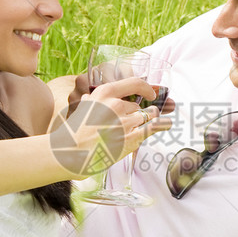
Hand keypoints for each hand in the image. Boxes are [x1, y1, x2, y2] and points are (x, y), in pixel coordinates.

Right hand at [49, 77, 171, 176]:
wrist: (71, 153)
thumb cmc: (74, 133)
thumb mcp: (83, 109)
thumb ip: (93, 101)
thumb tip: (95, 98)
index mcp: (104, 94)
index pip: (134, 83)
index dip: (146, 87)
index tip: (151, 93)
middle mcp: (116, 105)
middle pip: (139, 106)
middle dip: (140, 113)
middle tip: (139, 120)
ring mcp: (125, 122)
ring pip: (148, 116)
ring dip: (150, 120)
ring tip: (153, 122)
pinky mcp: (131, 138)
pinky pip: (151, 129)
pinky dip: (160, 126)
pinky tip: (166, 124)